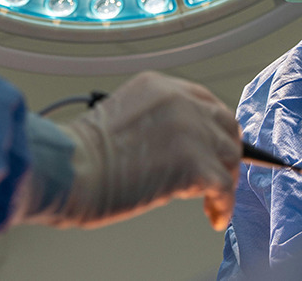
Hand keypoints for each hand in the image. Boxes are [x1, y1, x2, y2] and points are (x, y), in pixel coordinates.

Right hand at [53, 72, 240, 229]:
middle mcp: (179, 100)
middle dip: (226, 149)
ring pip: (229, 153)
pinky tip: (214, 215)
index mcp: (159, 85)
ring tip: (213, 200)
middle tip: (222, 172)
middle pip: (224, 122)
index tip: (217, 142)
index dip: (214, 124)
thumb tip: (179, 146)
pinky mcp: (194, 162)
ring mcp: (190, 129)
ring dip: (225, 179)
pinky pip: (224, 186)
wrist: (72, 168)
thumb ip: (157, 120)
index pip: (204, 99)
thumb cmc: (83, 153)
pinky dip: (223, 204)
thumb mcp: (125, 115)